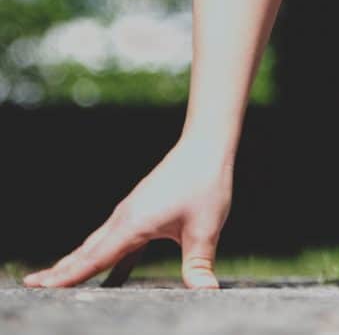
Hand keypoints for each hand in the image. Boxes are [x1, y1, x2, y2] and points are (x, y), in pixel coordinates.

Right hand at [23, 141, 232, 288]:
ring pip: (97, 241)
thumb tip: (205, 291)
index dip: (68, 275)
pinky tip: (102, 261)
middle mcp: (124, 218)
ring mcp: (129, 211)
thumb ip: (198, 264)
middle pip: (86, 250)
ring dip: (76, 259)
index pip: (95, 258)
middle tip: (32, 284)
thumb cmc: (205, 184)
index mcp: (133, 224)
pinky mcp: (139, 208)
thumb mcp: (205, 229)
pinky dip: (98, 250)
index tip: (40, 285)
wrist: (205, 148)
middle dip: (60, 269)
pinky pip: (112, 235)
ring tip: (55, 276)